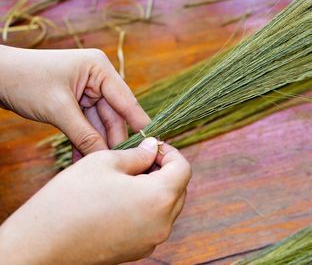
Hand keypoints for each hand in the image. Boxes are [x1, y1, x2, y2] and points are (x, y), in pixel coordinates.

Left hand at [0, 45, 149, 160]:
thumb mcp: (58, 109)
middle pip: (114, 116)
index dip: (140, 125)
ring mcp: (88, 92)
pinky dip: (84, 142)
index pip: (127, 101)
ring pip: (100, 125)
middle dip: (112, 141)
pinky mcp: (77, 103)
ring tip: (97, 168)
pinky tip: (82, 161)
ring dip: (97, 146)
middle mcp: (99, 79)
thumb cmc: (25, 80)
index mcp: (100, 69)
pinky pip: (86, 126)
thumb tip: (106, 157)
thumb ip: (85, 134)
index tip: (153, 147)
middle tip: (118, 166)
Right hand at [0, 138, 191, 263]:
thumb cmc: (70, 199)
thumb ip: (137, 154)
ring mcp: (151, 240)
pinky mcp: (138, 251)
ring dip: (156, 188)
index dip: (170, 152)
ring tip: (129, 178)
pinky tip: (122, 199)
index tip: (152, 146)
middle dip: (164, 169)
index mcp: (159, 197)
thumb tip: (152, 148)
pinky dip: (147, 207)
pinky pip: (154, 223)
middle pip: (179, 188)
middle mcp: (162, 223)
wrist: (42, 244)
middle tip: (140, 159)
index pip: (183, 168)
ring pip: (168, 206)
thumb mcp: (104, 162)